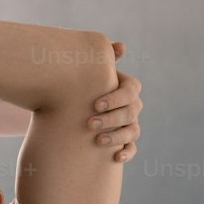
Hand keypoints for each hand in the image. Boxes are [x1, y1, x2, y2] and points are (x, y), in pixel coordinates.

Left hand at [89, 43, 141, 162]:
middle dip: (112, 118)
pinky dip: (127, 153)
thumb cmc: (80, 87)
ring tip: (98, 140)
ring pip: (133, 130)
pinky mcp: (125, 142)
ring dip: (117, 136)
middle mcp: (131, 106)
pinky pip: (132, 148)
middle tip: (90, 123)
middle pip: (131, 111)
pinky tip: (115, 157)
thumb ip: (101, 57)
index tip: (95, 104)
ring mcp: (130, 124)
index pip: (132, 89)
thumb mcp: (86, 72)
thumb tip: (121, 46)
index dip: (116, 97)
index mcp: (125, 87)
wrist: (70, 110)